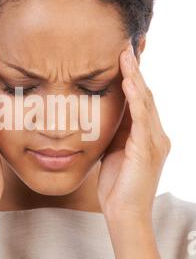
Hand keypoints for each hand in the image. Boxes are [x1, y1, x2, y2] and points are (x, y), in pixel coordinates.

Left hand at [96, 43, 170, 223]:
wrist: (125, 215)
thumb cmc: (117, 186)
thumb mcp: (115, 151)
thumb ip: (115, 131)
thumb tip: (103, 111)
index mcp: (148, 134)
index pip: (141, 98)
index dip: (134, 75)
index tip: (125, 52)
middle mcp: (156, 134)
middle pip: (146, 93)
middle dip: (137, 68)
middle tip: (129, 43)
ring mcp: (155, 142)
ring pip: (146, 101)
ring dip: (135, 76)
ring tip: (126, 53)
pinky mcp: (148, 151)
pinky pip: (141, 119)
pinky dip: (135, 98)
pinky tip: (128, 81)